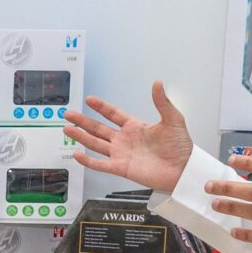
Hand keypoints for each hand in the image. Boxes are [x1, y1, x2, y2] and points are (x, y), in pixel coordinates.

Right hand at [62, 83, 193, 194]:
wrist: (183, 169)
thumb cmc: (181, 147)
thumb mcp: (173, 119)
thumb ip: (162, 102)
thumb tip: (157, 83)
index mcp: (135, 127)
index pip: (113, 114)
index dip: (101, 107)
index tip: (89, 99)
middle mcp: (125, 140)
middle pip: (98, 128)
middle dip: (83, 121)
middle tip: (68, 114)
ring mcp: (122, 154)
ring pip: (95, 144)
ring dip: (81, 137)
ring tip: (67, 129)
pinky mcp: (122, 168)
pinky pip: (101, 164)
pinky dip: (88, 161)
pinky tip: (77, 154)